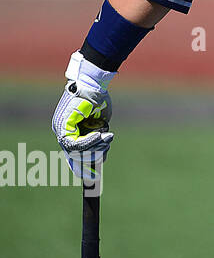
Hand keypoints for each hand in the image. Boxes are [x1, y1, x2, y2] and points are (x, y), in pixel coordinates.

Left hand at [51, 52, 115, 179]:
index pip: (73, 152)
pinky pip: (75, 142)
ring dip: (94, 148)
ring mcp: (61, 126)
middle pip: (73, 154)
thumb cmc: (99, 98)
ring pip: (74, 150)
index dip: (81, 165)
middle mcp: (61, 129)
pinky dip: (89, 142)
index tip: (92, 175)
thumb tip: (103, 155)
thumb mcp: (100, 122)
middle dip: (91, 158)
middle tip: (105, 156)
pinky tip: (101, 138)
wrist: (94, 82)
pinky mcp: (64, 124)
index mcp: (68, 128)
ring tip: (108, 141)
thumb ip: (99, 137)